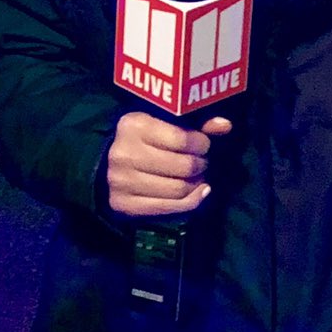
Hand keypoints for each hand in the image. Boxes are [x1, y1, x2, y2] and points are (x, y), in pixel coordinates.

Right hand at [105, 113, 232, 218]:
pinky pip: (169, 208)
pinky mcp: (123, 204)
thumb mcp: (164, 123)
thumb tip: (225, 125)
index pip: (182, 139)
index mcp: (133, 125)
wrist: (106, 166)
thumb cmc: (143, 140)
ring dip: (196, 184)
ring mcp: (121, 181)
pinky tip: (198, 192)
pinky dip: (191, 202)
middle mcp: (124, 153)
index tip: (203, 145)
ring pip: (178, 190)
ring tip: (197, 177)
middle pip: (183, 167)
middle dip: (200, 165)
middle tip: (201, 163)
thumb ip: (196, 124)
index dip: (201, 144)